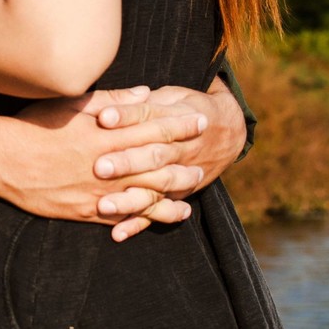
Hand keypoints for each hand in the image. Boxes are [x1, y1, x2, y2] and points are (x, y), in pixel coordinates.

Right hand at [0, 88, 207, 227]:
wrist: (3, 158)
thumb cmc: (35, 124)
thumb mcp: (73, 103)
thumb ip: (112, 99)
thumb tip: (146, 94)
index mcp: (106, 135)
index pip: (153, 128)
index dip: (179, 126)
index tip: (201, 122)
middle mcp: (107, 164)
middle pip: (156, 164)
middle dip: (182, 162)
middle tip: (205, 162)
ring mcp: (98, 191)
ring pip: (145, 194)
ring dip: (172, 192)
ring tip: (192, 190)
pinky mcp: (85, 210)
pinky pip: (121, 217)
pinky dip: (144, 217)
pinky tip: (163, 216)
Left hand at [92, 80, 246, 241]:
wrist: (228, 130)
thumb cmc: (187, 108)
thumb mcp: (171, 96)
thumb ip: (145, 100)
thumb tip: (126, 94)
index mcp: (173, 121)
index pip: (148, 117)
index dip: (127, 116)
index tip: (103, 118)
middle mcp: (177, 151)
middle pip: (152, 156)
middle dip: (127, 162)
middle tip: (100, 167)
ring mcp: (178, 177)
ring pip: (155, 189)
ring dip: (130, 200)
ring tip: (104, 205)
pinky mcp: (175, 196)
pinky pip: (157, 213)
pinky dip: (138, 224)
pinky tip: (117, 234)